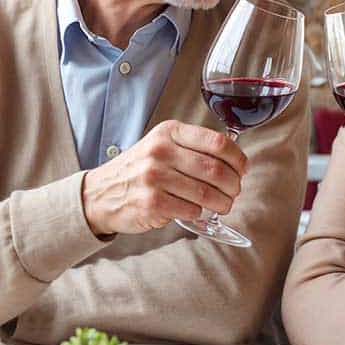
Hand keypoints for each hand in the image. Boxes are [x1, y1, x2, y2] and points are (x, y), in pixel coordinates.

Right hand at [82, 120, 246, 235]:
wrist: (101, 193)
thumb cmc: (140, 169)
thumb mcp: (162, 145)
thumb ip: (194, 147)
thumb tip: (235, 161)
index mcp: (169, 132)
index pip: (217, 142)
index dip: (237, 158)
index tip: (242, 169)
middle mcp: (161, 151)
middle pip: (216, 169)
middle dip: (234, 184)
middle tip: (235, 191)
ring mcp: (155, 177)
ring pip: (207, 193)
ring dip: (223, 202)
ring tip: (224, 205)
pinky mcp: (152, 202)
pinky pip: (192, 209)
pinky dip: (201, 213)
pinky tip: (198, 211)